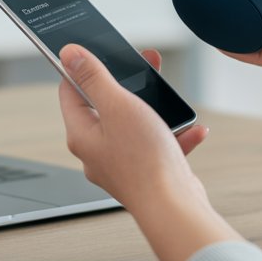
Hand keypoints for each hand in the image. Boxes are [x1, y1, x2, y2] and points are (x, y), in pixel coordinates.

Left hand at [58, 44, 240, 260]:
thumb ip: (94, 77)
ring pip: (135, 124)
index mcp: (82, 134)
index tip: (98, 52)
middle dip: (128, 85)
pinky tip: (192, 129)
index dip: (82, 68)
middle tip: (145, 67)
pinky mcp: (146, 173)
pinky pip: (158, 145)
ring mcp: (122, 163)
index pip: (70, 92)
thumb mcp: (117, 105)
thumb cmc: (144, 160)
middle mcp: (97, 151)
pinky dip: (174, 134)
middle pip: (106, 105)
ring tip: (172, 100)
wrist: (174, 207)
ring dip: (156, 110)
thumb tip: (69, 54)